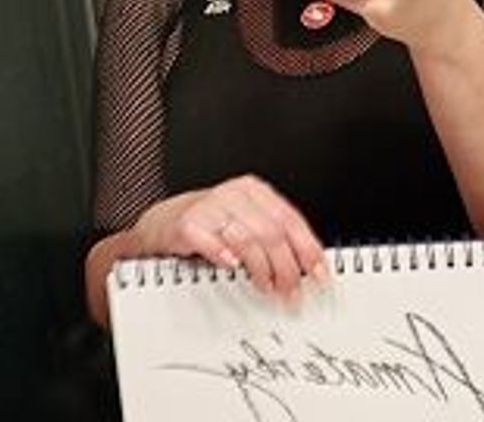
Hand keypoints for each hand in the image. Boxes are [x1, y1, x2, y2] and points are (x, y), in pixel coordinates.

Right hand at [131, 175, 326, 298]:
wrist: (163, 222)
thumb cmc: (211, 225)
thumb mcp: (246, 223)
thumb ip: (274, 238)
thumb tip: (308, 268)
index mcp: (255, 191)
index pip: (291, 220)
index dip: (309, 250)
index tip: (320, 276)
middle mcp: (235, 195)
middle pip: (272, 233)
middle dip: (287, 268)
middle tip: (293, 293)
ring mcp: (210, 206)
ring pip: (248, 239)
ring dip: (262, 270)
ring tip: (268, 288)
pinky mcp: (188, 223)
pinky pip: (212, 242)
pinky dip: (226, 257)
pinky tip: (233, 268)